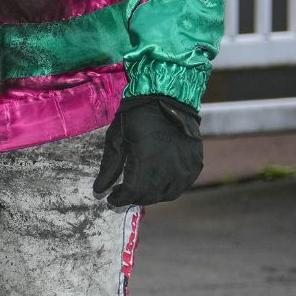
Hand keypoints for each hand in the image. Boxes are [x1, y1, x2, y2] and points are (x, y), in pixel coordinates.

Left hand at [93, 93, 203, 207]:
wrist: (167, 97)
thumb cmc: (136, 116)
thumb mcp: (116, 138)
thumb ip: (108, 167)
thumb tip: (99, 190)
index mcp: (145, 160)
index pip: (131, 193)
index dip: (119, 198)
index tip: (111, 197)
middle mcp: (168, 167)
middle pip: (149, 196)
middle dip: (133, 197)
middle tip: (124, 190)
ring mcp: (185, 166)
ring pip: (166, 194)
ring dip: (151, 194)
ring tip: (140, 186)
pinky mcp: (196, 163)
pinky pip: (182, 185)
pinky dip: (169, 188)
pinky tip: (158, 180)